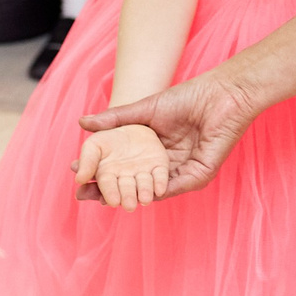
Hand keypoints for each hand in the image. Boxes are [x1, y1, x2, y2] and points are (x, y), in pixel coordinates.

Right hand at [78, 69, 263, 197]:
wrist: (220, 95)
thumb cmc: (187, 97)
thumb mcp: (143, 110)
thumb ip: (115, 119)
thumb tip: (81, 123)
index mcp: (152, 150)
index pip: (122, 165)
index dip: (99, 172)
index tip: (75, 174)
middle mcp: (164, 164)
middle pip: (132, 182)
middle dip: (107, 190)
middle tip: (80, 194)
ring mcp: (181, 171)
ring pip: (151, 190)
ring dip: (127, 195)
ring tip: (103, 199)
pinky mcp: (199, 174)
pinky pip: (174, 187)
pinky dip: (155, 192)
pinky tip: (135, 195)